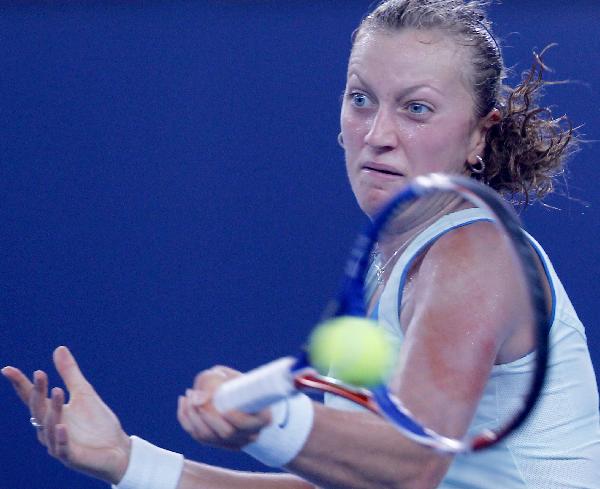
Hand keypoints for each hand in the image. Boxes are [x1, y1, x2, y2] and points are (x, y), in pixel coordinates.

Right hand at [2, 346, 130, 484]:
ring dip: (53, 410)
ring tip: (58, 391)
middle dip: (37, 392)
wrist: (117, 448)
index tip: (7, 369)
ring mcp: (59, 444)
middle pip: (38, 410)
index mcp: (52, 413)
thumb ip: (70, 373)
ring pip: (50, 426)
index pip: (32, 397)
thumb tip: (59, 348)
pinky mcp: (71, 457)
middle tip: (41, 374)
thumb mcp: (84, 393)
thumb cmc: (97, 423)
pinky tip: (62, 426)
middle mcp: (50, 429)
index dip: (20, 384)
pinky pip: (62, 448)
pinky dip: (61, 437)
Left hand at [178, 365, 270, 449]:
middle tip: (196, 394)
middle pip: (225, 433)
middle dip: (206, 414)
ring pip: (208, 437)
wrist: (236, 392)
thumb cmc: (237, 382)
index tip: (222, 404)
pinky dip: (186, 419)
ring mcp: (232, 442)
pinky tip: (184, 403)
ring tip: (189, 395)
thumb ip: (213, 382)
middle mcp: (249, 435)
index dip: (234, 417)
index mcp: (262, 418)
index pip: (247, 424)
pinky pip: (197, 436)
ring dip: (193, 416)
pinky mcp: (216, 443)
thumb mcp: (230, 376)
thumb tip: (197, 398)